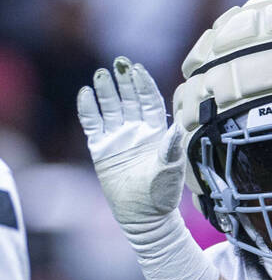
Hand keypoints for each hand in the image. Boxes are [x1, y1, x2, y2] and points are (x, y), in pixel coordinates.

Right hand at [77, 59, 183, 229]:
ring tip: (101, 74)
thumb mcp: (171, 170)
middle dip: (124, 81)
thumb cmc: (163, 194)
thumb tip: (177, 128)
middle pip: (129, 100)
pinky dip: (88, 108)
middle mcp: (137, 131)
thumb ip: (172, 148)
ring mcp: (118, 138)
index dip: (144, 85)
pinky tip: (85, 93)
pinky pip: (92, 123)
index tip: (138, 69)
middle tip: (119, 63)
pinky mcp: (101, 148)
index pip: (150, 102)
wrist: (144, 216)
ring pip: (110, 107)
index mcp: (157, 133)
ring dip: (106, 90)